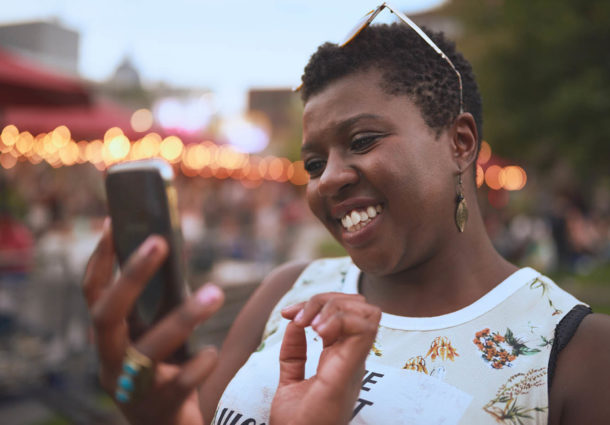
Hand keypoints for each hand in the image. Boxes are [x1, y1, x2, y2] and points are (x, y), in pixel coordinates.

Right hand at [82, 219, 223, 424]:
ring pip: (148, 348)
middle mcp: (109, 360)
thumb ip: (158, 306)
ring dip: (183, 317)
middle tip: (160, 242)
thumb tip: (174, 253)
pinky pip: (179, 382)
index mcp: (108, 337)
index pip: (92, 292)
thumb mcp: (156, 335)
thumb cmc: (166, 370)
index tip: (114, 222)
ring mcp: (130, 387)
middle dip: (131, 276)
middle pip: (107, 315)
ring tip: (215, 292)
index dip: (100, 258)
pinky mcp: (158, 408)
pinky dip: (199, 364)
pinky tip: (212, 353)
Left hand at [270, 293, 380, 424]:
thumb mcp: (290, 381)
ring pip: (366, 311)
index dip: (317, 305)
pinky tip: (317, 331)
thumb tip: (293, 324)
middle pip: (358, 306)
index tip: (288, 315)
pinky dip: (340, 319)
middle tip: (299, 317)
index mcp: (341, 359)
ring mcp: (354, 363)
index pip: (344, 314)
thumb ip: (294, 354)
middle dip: (327, 299)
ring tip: (311, 324)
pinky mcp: (350, 369)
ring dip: (334, 307)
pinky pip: (364, 329)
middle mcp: (352, 358)